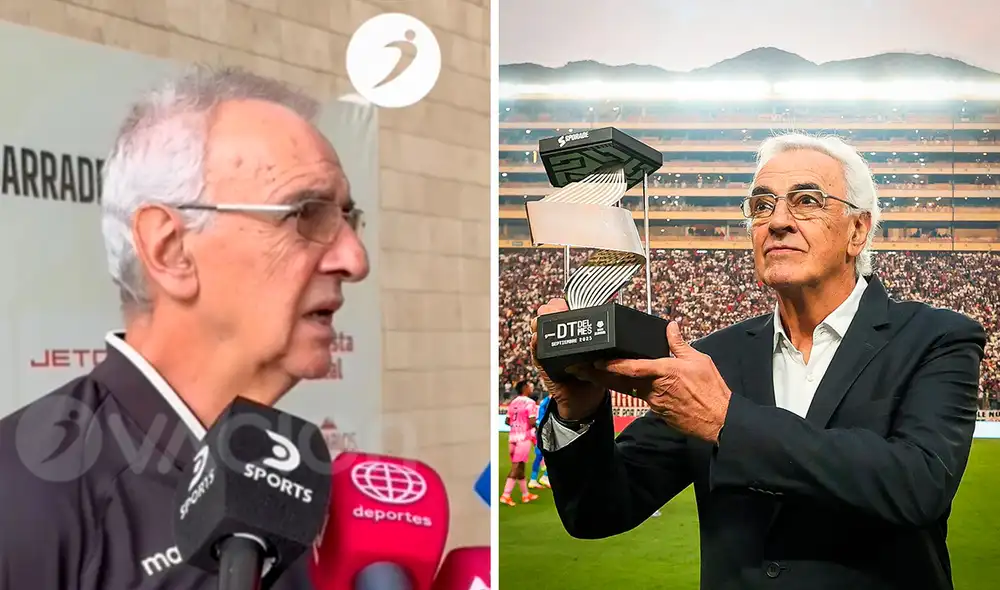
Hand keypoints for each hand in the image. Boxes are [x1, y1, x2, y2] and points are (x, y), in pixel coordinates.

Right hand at [530, 298, 607, 420]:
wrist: (586, 402)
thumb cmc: (596, 374)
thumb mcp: (602, 353)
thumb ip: (605, 340)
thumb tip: (614, 323)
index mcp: (572, 330)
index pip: (562, 307)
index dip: (564, 302)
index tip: (570, 302)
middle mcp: (557, 337)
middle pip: (547, 313)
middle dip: (552, 309)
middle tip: (561, 310)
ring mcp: (548, 350)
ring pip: (537, 328)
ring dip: (542, 323)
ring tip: (548, 321)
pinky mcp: (543, 364)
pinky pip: (536, 352)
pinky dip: (536, 344)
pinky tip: (538, 338)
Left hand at [597, 321, 731, 443]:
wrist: (718, 420)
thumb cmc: (711, 390)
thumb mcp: (698, 360)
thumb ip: (680, 344)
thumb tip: (671, 327)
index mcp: (664, 372)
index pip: (632, 368)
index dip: (612, 365)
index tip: (596, 362)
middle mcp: (654, 389)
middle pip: (620, 381)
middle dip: (598, 375)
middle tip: (579, 369)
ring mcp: (654, 402)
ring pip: (628, 389)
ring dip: (611, 382)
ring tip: (593, 373)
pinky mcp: (657, 411)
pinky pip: (641, 397)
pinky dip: (630, 390)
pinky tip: (622, 385)